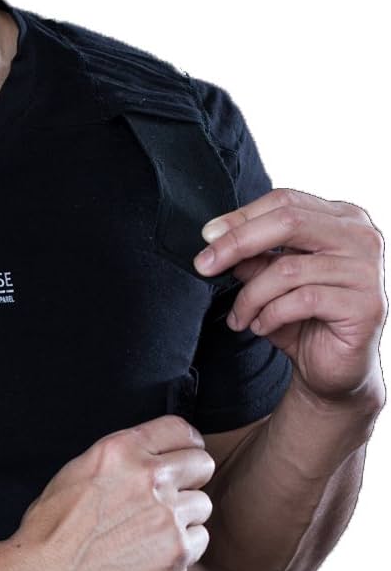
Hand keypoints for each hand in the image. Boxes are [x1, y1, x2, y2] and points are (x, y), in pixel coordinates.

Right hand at [8, 415, 214, 570]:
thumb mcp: (76, 474)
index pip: (180, 429)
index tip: (181, 458)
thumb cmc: (49, 532)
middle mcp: (149, 478)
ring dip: (183, 518)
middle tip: (167, 500)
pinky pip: (199, 542)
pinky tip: (150, 556)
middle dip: (189, 480)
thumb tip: (146, 459)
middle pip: (202, 464)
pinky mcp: (177, 553)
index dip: (183, 445)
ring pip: (202, 506)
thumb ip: (118, 461)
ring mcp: (167, 516)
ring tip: (149, 535)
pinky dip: (181, 550)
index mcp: (120, 451)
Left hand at [193, 187, 386, 406]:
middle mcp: (360, 237)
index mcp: (340, 219)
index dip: (242, 217)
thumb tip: (217, 241)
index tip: (207, 237)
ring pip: (288, 269)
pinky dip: (271, 315)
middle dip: (237, 244)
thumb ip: (254, 259)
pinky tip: (262, 326)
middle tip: (205, 266)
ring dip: (251, 297)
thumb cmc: (303, 320)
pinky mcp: (364, 304)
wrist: (331, 369)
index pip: (286, 201)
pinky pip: (302, 300)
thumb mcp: (271, 283)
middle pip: (288, 221)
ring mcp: (366, 269)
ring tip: (240, 317)